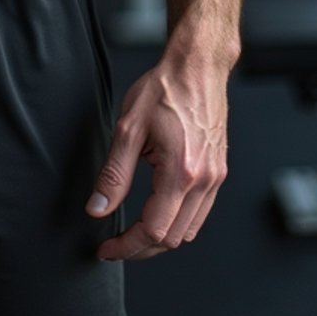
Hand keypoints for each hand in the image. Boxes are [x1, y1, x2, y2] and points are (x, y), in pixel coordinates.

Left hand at [85, 51, 227, 259]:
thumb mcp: (128, 128)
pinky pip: (199, 213)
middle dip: (141, 248)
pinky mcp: (218, 172)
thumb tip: (98, 209)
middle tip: (115, 244)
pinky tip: (157, 211)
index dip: (127, 246)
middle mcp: (205, 180)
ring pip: (189, 231)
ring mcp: (215, 178)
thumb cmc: (164, 88)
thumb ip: (113, 174)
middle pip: (173, 239)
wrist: (197, 67)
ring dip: (160, 239)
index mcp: (182, 172)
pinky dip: (177, 222)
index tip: (106, 249)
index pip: (154, 231)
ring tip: (132, 232)